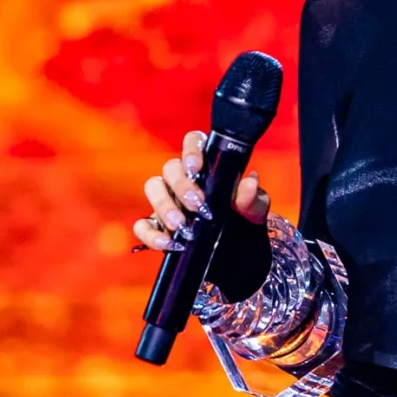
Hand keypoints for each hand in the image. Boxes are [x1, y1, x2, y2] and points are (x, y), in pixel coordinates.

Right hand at [132, 129, 270, 251]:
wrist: (240, 253)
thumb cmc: (245, 220)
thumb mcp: (254, 210)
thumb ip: (252, 198)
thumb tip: (249, 183)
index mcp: (207, 166)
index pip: (193, 143)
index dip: (191, 150)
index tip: (197, 168)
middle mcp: (183, 180)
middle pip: (170, 168)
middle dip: (181, 186)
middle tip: (198, 205)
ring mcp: (168, 202)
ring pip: (153, 189)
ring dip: (164, 207)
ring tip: (182, 226)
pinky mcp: (158, 227)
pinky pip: (142, 225)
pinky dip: (151, 234)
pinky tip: (169, 244)